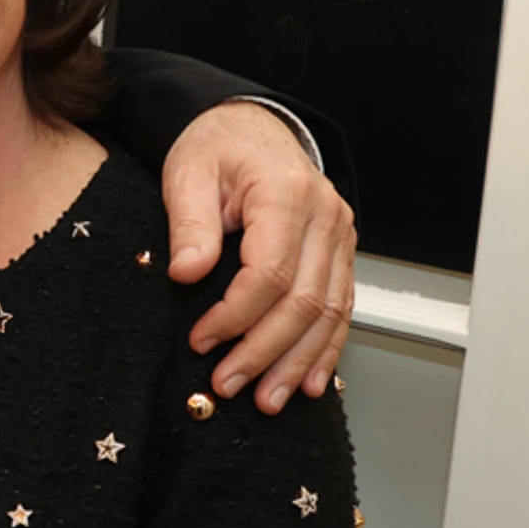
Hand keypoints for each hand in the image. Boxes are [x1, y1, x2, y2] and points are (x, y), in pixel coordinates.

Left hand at [160, 102, 355, 415]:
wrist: (248, 129)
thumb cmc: (216, 149)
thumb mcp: (188, 174)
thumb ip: (189, 224)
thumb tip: (186, 274)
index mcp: (286, 194)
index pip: (270, 271)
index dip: (236, 314)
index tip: (202, 340)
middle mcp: (326, 217)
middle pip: (304, 300)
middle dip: (265, 351)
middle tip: (228, 384)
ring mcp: (340, 236)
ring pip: (330, 312)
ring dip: (298, 362)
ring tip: (267, 398)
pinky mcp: (340, 253)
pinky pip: (342, 307)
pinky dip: (326, 348)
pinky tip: (311, 382)